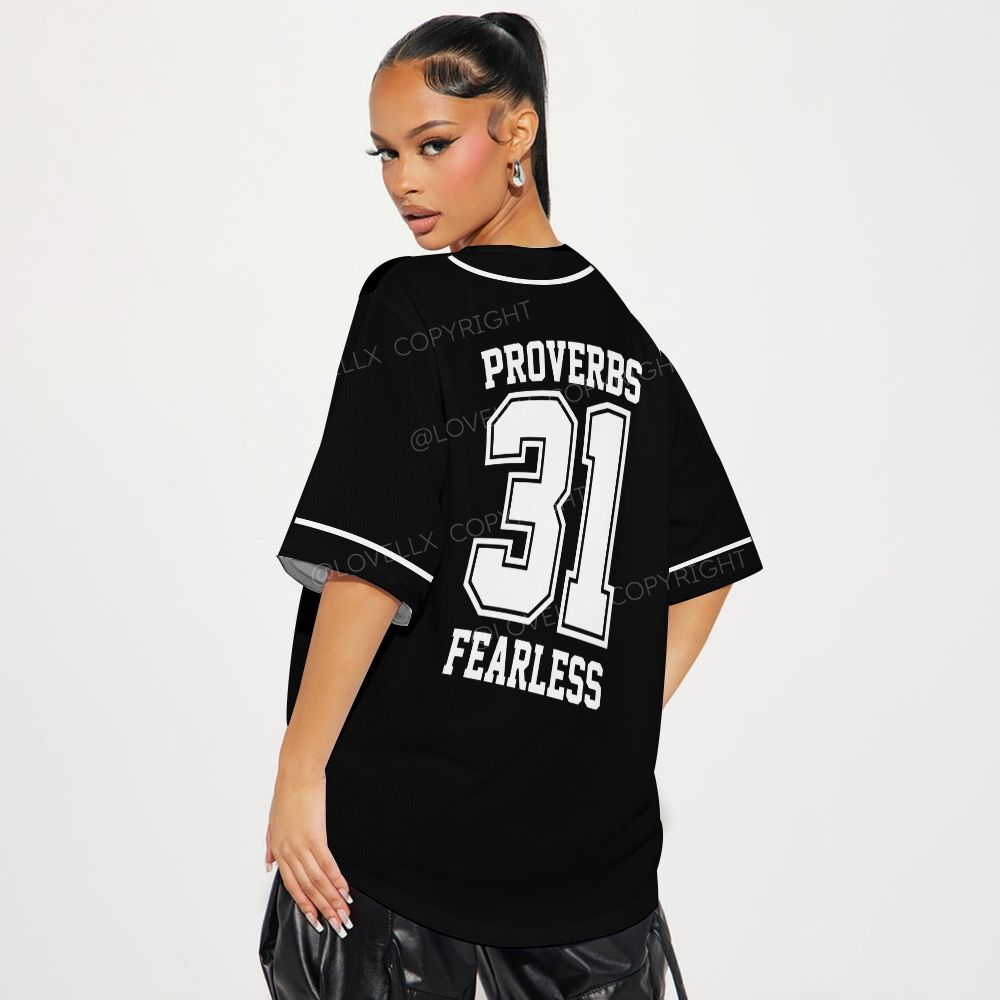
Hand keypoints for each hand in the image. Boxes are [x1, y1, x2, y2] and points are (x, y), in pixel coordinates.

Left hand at [265, 767, 353, 936]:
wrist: (297, 774)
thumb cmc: (287, 794)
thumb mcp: (273, 822)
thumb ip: (271, 846)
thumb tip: (268, 866)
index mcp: (279, 850)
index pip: (292, 885)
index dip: (305, 904)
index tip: (316, 919)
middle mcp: (288, 851)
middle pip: (306, 887)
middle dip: (323, 908)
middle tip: (336, 924)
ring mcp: (301, 845)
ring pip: (317, 880)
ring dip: (332, 899)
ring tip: (344, 912)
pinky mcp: (315, 836)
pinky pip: (327, 864)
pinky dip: (336, 879)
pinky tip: (345, 890)